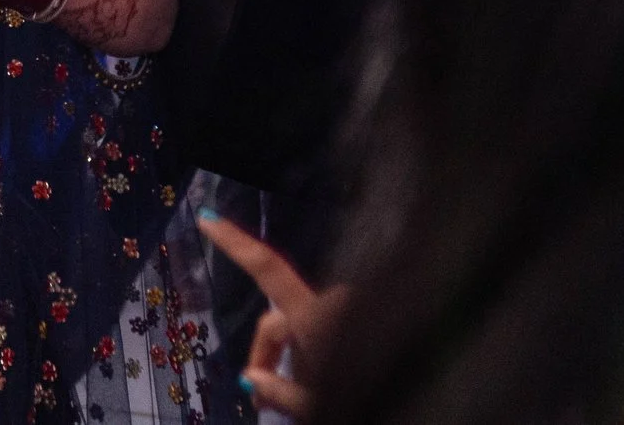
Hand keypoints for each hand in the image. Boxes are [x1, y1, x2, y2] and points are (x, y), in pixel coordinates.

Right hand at [198, 213, 348, 418]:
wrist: (416, 402)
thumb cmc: (360, 398)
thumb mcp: (310, 406)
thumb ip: (277, 389)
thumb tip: (251, 377)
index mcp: (313, 316)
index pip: (266, 268)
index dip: (235, 242)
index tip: (207, 217)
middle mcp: (330, 303)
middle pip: (279, 321)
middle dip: (266, 357)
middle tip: (259, 402)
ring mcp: (348, 309)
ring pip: (302, 329)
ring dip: (293, 357)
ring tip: (297, 397)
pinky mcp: (362, 318)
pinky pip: (325, 329)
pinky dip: (315, 352)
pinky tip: (318, 381)